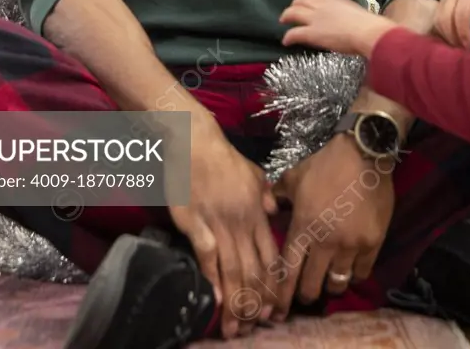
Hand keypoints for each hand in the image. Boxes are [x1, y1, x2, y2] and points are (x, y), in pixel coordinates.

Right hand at [168, 121, 278, 338]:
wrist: (194, 142)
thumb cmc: (223, 157)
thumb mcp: (253, 173)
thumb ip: (265, 195)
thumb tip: (274, 211)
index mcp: (257, 213)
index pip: (271, 257)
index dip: (273, 287)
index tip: (272, 309)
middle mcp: (242, 223)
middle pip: (253, 271)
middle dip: (255, 303)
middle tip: (254, 327)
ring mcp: (219, 224)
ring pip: (232, 270)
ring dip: (236, 302)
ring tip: (234, 328)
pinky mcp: (195, 224)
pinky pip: (208, 257)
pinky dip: (213, 281)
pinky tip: (217, 300)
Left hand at [271, 135, 394, 320]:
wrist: (362, 154)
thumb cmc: (325, 164)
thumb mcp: (295, 176)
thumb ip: (278, 195)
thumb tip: (269, 207)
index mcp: (302, 227)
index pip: (288, 270)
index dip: (282, 292)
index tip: (279, 307)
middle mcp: (324, 241)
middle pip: (312, 285)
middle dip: (306, 294)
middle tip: (306, 294)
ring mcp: (350, 244)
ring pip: (337, 282)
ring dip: (331, 284)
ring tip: (329, 281)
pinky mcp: (372, 243)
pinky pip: (362, 272)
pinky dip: (355, 274)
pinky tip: (351, 270)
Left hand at [280, 0, 396, 57]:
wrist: (367, 32)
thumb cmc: (368, 23)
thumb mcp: (355, 12)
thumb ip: (347, 13)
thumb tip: (351, 21)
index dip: (311, 0)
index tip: (311, 4)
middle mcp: (320, 4)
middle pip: (301, 0)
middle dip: (295, 4)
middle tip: (292, 10)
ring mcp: (314, 18)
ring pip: (293, 13)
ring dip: (286, 15)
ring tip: (283, 20)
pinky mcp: (311, 33)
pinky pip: (294, 33)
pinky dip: (288, 36)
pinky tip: (286, 41)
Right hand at [434, 0, 469, 47]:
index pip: (461, 13)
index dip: (463, 32)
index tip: (469, 46)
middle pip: (445, 17)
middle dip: (452, 37)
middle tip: (463, 50)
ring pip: (438, 17)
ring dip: (445, 34)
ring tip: (458, 46)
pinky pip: (437, 15)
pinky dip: (442, 29)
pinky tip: (452, 38)